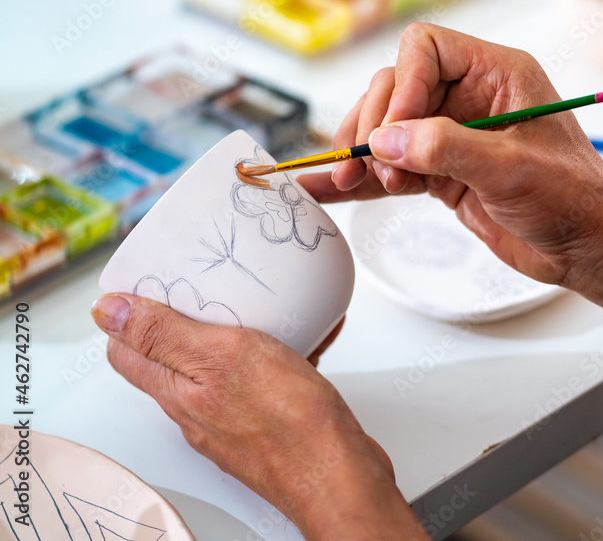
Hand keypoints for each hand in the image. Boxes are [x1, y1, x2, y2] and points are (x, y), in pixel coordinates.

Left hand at [91, 293, 426, 539]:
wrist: (338, 473)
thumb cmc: (287, 423)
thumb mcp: (219, 357)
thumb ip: (163, 335)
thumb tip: (107, 312)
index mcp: (176, 391)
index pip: (128, 352)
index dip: (129, 316)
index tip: (149, 285)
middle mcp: (200, 410)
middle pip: (177, 356)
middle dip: (188, 318)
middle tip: (207, 288)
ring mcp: (236, 419)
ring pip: (226, 366)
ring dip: (240, 333)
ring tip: (264, 307)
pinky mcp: (272, 423)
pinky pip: (269, 377)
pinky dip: (286, 351)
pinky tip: (308, 337)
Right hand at [300, 24, 602, 404]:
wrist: (589, 249)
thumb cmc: (574, 200)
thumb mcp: (512, 169)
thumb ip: (447, 148)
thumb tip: (385, 139)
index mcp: (498, 73)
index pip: (426, 48)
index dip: (403, 85)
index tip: (397, 131)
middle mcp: (472, 96)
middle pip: (397, 87)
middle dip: (374, 124)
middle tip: (364, 167)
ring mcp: (454, 135)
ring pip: (388, 127)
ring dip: (363, 153)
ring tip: (350, 184)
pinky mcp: (443, 172)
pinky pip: (393, 166)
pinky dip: (363, 179)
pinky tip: (327, 190)